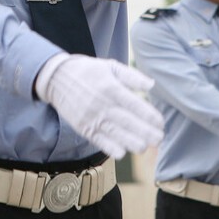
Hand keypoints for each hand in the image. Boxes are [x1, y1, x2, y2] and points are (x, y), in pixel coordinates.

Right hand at [35, 54, 164, 158]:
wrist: (57, 77)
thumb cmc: (88, 71)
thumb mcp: (110, 66)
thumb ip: (132, 76)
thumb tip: (151, 85)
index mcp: (111, 88)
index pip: (135, 105)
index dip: (150, 116)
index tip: (161, 123)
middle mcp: (102, 104)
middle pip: (128, 122)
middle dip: (146, 133)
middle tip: (159, 139)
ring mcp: (92, 117)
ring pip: (115, 134)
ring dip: (131, 143)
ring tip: (145, 148)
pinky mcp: (83, 127)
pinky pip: (98, 141)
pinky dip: (110, 148)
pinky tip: (123, 152)